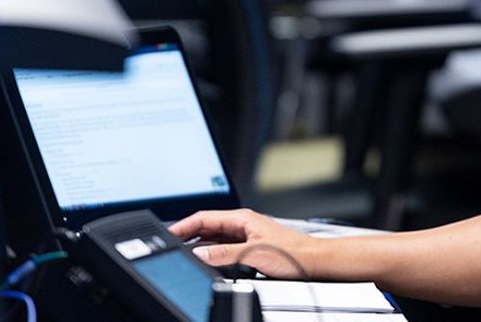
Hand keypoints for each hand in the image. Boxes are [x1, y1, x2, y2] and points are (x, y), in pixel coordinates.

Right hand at [169, 208, 318, 278]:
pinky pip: (224, 248)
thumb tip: (200, 253)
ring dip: (200, 246)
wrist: (314, 261)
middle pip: (207, 227)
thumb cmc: (293, 253)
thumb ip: (224, 253)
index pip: (204, 217)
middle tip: (170, 247)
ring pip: (215, 239)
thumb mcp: (253, 254)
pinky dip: (212, 254)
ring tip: (184, 255)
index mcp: (242, 218)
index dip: (183, 225)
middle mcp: (243, 224)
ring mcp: (247, 236)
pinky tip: (207, 263)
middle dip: (188, 236)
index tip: (167, 234)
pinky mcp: (250, 248)